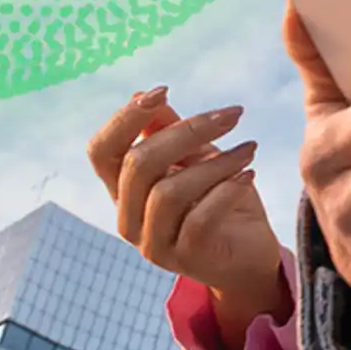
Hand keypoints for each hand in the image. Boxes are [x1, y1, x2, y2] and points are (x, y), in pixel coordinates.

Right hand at [88, 87, 287, 334]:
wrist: (249, 256)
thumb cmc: (219, 200)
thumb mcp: (196, 158)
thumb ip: (169, 131)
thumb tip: (143, 93)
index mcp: (123, 191)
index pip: (101, 152)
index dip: (124, 118)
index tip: (163, 90)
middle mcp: (129, 219)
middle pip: (139, 164)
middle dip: (187, 131)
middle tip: (232, 115)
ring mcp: (153, 244)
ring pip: (169, 192)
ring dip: (216, 162)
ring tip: (249, 149)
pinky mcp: (185, 259)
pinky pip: (199, 219)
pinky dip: (226, 191)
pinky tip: (249, 175)